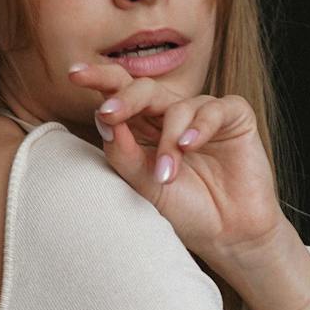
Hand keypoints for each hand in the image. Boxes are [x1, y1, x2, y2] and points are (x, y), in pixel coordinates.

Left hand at [68, 60, 285, 264]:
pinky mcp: (235, 117)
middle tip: (109, 114)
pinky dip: (200, 126)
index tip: (74, 74)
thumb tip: (103, 118)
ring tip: (166, 174)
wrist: (227, 235)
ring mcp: (203, 114)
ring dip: (167, 140)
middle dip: (125, 99)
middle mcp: (171, 115)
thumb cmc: (184, 210)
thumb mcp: (144, 186)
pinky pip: (214, 108)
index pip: (119, 93)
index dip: (99, 80)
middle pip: (143, 89)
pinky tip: (189, 146)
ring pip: (177, 106)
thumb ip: (123, 154)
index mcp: (144, 127)